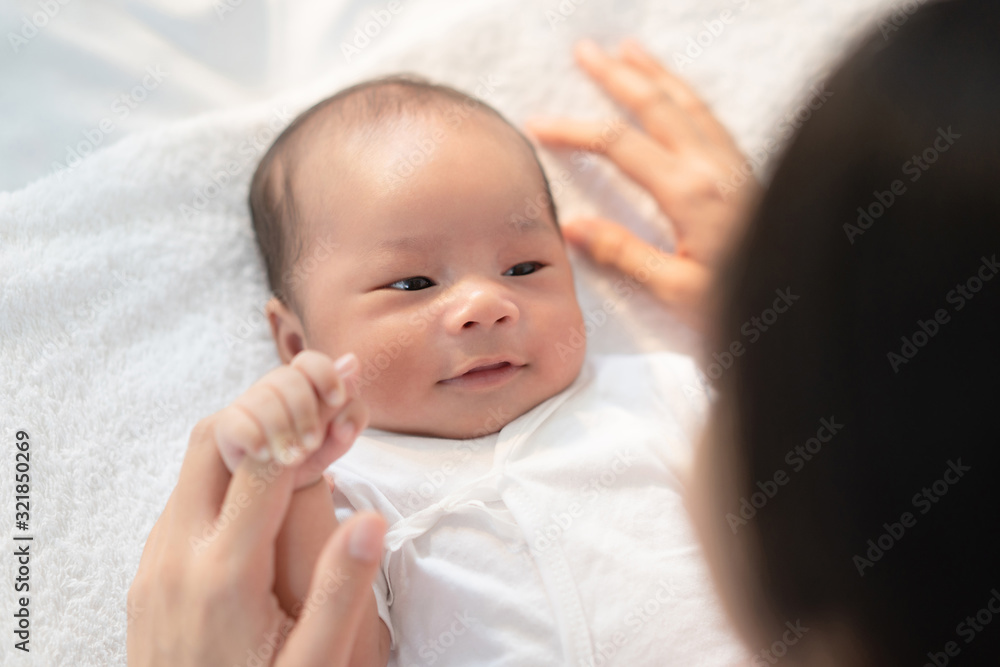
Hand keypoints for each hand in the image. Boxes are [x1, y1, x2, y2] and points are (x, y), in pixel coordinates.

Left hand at [127, 411, 386, 665]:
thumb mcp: (311, 666)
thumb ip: (338, 594)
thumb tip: (369, 522)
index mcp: (223, 574)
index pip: (257, 459)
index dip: (302, 418)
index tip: (343, 401)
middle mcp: (178, 553)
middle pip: (213, 436)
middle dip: (271, 401)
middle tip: (326, 393)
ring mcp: (157, 557)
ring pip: (196, 458)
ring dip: (251, 428)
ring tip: (312, 427)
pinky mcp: (152, 566)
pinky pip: (188, 492)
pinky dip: (231, 464)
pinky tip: (273, 477)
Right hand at [214, 350, 369, 489]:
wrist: (274, 487)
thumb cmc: (309, 453)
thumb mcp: (336, 439)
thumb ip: (350, 409)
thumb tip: (352, 364)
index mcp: (303, 383)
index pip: (311, 361)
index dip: (325, 374)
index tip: (337, 399)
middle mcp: (274, 387)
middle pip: (288, 377)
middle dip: (305, 411)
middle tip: (313, 443)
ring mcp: (248, 404)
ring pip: (263, 398)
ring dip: (283, 429)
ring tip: (293, 458)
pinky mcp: (226, 427)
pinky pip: (236, 423)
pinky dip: (254, 438)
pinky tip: (265, 455)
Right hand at [525, 38, 761, 330]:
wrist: (809, 297)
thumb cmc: (746, 300)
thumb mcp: (678, 290)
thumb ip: (625, 254)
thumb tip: (574, 227)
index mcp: (689, 191)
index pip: (619, 145)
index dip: (575, 130)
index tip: (539, 125)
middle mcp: (712, 166)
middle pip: (656, 105)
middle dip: (616, 75)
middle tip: (584, 52)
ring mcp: (733, 164)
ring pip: (687, 102)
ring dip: (654, 73)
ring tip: (629, 50)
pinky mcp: (746, 173)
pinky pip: (710, 117)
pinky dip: (686, 93)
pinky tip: (678, 93)